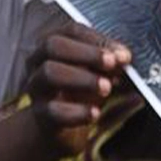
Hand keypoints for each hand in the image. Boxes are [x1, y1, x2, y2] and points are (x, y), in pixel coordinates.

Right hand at [23, 23, 131, 151]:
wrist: (62, 129)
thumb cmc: (83, 92)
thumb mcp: (98, 74)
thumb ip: (110, 65)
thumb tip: (124, 57)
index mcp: (54, 44)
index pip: (72, 31)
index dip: (98, 40)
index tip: (123, 54)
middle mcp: (39, 61)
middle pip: (53, 45)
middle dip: (86, 53)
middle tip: (112, 63)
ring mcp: (37, 87)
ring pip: (49, 73)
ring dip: (81, 78)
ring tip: (106, 87)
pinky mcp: (40, 115)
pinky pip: (53, 110)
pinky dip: (76, 111)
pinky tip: (95, 113)